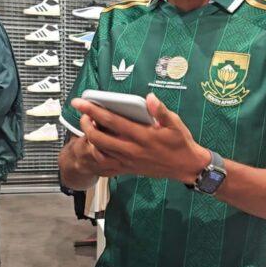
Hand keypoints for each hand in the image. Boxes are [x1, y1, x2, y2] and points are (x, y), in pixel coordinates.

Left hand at [70, 92, 209, 183]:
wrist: (185, 167)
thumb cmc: (180, 143)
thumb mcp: (175, 124)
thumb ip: (161, 111)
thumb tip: (150, 97)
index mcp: (142, 136)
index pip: (111, 120)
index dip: (93, 110)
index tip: (80, 102)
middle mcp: (132, 150)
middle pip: (98, 138)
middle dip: (85, 124)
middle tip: (83, 114)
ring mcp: (128, 161)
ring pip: (99, 151)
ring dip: (88, 138)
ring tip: (87, 126)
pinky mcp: (128, 169)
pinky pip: (105, 163)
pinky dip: (96, 153)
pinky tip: (95, 143)